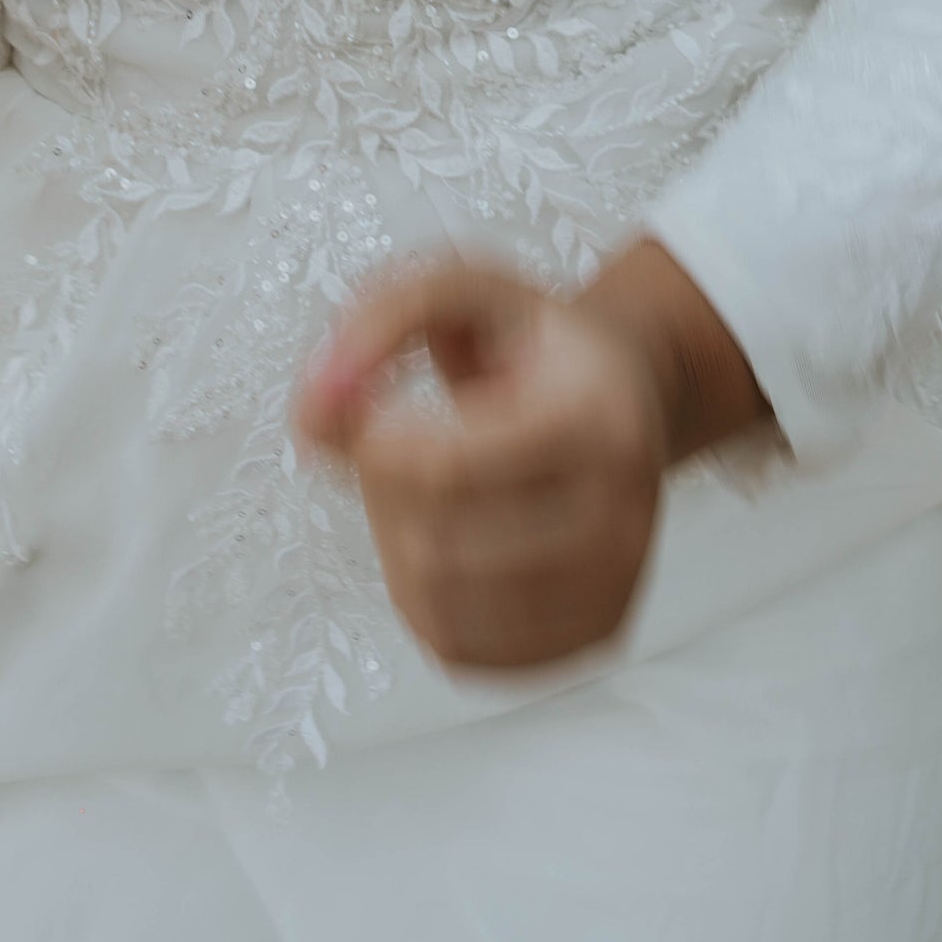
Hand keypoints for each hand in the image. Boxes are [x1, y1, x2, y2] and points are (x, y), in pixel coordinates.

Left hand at [294, 244, 770, 673]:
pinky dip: (423, 601)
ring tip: (422, 493)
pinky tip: (444, 540)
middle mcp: (623, 514)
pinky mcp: (595, 634)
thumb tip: (311, 414)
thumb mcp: (462, 288)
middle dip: (384, 497)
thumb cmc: (533, 341)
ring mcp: (615, 585)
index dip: (374, 445)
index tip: (375, 412)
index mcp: (598, 420)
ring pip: (442, 612)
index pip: (445, 473)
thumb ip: (376, 325)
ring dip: (397, 549)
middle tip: (398, 448)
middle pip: (437, 551)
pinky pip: (464, 653)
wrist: (630, 390)